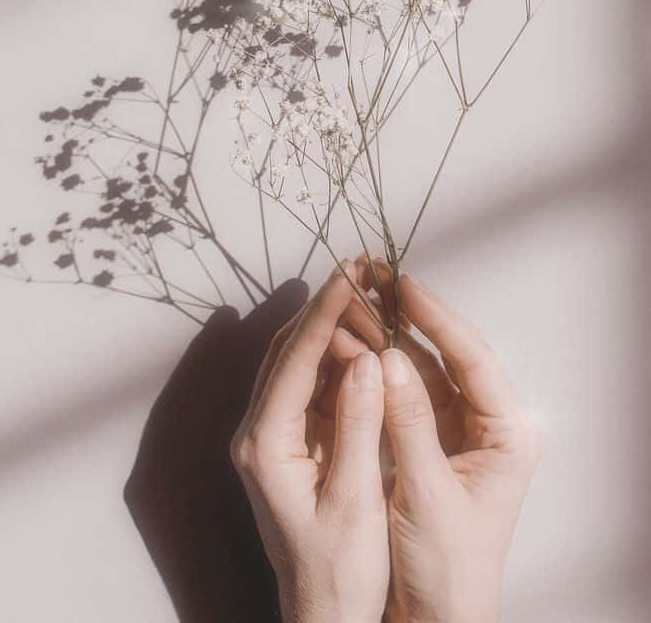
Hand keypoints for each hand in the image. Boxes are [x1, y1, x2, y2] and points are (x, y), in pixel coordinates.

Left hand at [230, 261, 388, 622]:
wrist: (323, 614)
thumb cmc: (338, 571)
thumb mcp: (355, 500)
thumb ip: (359, 426)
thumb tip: (368, 360)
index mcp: (265, 445)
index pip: (294, 359)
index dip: (325, 312)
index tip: (353, 272)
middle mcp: (258, 433)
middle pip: (288, 349)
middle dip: (325, 305)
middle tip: (363, 267)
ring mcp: (271, 436)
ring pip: (297, 361)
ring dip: (330, 325)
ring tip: (369, 290)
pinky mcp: (290, 443)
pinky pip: (309, 383)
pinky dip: (335, 355)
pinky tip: (364, 337)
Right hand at [340, 267, 541, 622]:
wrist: (435, 619)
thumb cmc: (447, 569)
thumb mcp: (426, 494)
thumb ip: (408, 423)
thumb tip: (386, 358)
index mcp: (508, 433)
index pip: (473, 359)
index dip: (437, 318)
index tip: (403, 284)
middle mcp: (489, 423)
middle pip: (449, 354)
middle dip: (411, 316)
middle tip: (375, 276)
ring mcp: (460, 429)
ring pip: (424, 367)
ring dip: (391, 335)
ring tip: (359, 299)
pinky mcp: (432, 439)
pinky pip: (406, 391)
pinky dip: (382, 367)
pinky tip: (355, 342)